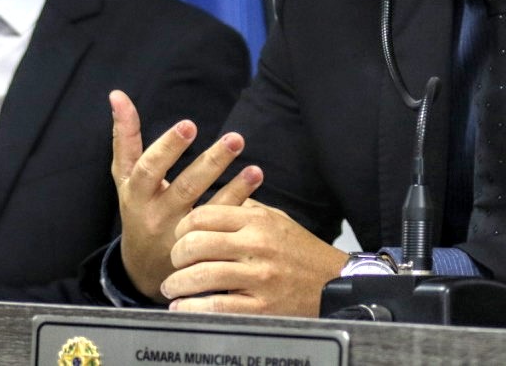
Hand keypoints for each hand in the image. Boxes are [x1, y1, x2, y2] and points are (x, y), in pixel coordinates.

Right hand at [110, 90, 261, 299]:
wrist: (143, 268)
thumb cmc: (137, 206)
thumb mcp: (125, 176)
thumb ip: (124, 136)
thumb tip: (117, 94)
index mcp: (135, 193)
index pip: (150, 169)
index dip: (168, 147)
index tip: (189, 124)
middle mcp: (155, 215)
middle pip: (184, 188)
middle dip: (210, 163)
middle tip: (235, 138)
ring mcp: (178, 236)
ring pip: (207, 210)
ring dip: (234, 187)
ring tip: (255, 168)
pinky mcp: (198, 250)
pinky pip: (222, 226)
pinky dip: (240, 203)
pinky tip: (255, 181)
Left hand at [162, 199, 348, 316]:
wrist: (334, 283)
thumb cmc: (301, 251)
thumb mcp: (276, 219)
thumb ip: (245, 209)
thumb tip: (213, 199)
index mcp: (257, 221)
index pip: (203, 216)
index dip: (182, 227)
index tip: (179, 237)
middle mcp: (257, 245)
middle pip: (196, 243)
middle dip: (176, 255)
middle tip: (174, 263)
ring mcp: (259, 276)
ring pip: (202, 275)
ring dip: (177, 283)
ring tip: (171, 288)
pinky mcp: (261, 306)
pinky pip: (217, 305)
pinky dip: (192, 307)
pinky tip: (183, 307)